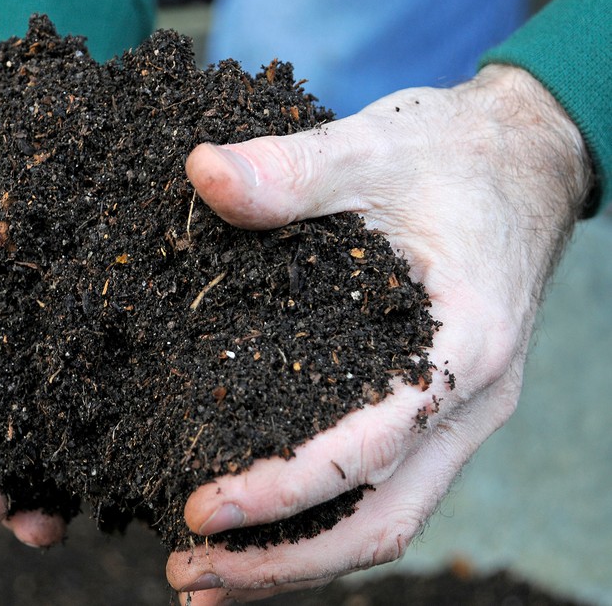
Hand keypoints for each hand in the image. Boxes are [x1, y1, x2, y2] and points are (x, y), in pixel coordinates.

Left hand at [167, 64, 591, 602]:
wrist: (522, 161)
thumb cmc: (453, 156)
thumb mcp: (374, 149)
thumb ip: (292, 169)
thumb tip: (200, 172)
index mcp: (467, 343)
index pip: (371, 445)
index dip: (284, 488)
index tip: (201, 509)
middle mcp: (472, 399)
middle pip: (381, 520)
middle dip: (284, 561)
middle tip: (188, 574)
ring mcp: (459, 413)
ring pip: (384, 519)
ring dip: (299, 558)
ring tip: (208, 578)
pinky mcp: (434, 408)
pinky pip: (383, 486)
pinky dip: (320, 519)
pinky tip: (259, 526)